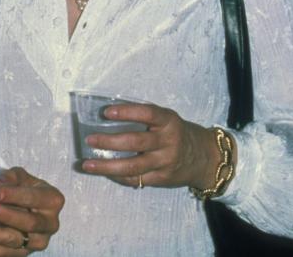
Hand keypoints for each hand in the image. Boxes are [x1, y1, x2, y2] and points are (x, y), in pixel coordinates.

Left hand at [0, 167, 63, 254]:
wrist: (25, 206)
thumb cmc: (23, 188)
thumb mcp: (20, 176)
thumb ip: (11, 177)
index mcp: (53, 200)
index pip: (33, 198)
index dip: (12, 195)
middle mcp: (51, 224)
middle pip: (29, 223)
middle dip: (5, 216)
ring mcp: (39, 241)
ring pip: (16, 241)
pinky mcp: (26, 253)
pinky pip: (7, 254)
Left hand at [78, 103, 227, 190]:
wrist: (204, 158)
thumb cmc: (177, 133)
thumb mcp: (167, 119)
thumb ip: (145, 117)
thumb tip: (107, 116)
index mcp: (168, 121)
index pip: (147, 113)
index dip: (126, 112)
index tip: (106, 112)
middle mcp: (168, 142)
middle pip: (135, 142)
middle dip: (109, 141)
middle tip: (89, 139)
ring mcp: (165, 162)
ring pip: (132, 166)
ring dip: (106, 166)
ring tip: (87, 164)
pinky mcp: (161, 179)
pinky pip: (136, 179)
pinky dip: (118, 176)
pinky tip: (104, 172)